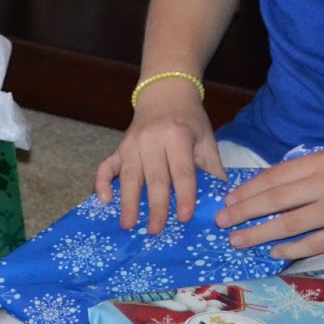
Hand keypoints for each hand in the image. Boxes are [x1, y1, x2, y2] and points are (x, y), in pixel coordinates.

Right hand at [95, 83, 223, 233]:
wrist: (165, 93)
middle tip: (156, 231)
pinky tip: (104, 199)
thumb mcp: (206, 139)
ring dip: (128, 201)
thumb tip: (221, 201)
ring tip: (128, 224)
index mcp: (177, 136)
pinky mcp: (119, 147)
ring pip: (129, 175)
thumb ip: (213, 169)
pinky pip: (106, 165)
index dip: (184, 195)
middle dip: (155, 206)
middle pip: (154, 177)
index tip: (184, 218)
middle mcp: (152, 139)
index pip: (181, 171)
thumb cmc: (189, 121)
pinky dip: (102, 182)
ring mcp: (132, 143)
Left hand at [215, 147, 323, 260]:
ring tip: (237, 241)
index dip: (247, 190)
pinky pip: (315, 243)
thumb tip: (271, 187)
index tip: (228, 199)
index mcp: (319, 161)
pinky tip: (274, 253)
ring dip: (259, 233)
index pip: (274, 177)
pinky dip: (292, 249)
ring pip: (289, 224)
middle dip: (243, 212)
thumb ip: (306, 171)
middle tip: (221, 222)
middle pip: (274, 200)